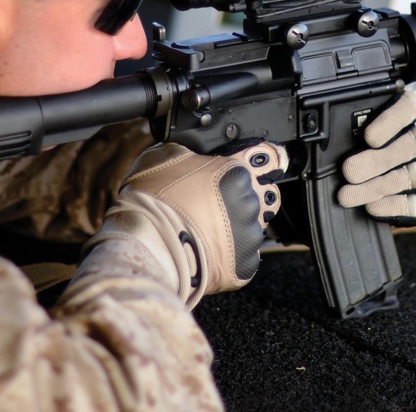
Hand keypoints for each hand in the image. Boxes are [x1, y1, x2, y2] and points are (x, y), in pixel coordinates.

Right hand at [95, 140, 286, 306]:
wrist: (150, 245)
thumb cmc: (153, 201)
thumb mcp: (163, 156)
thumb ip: (188, 151)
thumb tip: (190, 153)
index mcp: (236, 172)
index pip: (266, 159)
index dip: (258, 161)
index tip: (257, 166)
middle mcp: (251, 202)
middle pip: (256, 196)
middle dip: (239, 199)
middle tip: (211, 205)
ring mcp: (250, 235)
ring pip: (250, 228)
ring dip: (232, 229)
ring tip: (201, 231)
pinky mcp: (245, 265)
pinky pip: (242, 257)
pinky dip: (227, 256)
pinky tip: (204, 250)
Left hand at [337, 90, 415, 225]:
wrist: (338, 188)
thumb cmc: (335, 153)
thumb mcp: (328, 138)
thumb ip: (325, 134)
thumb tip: (292, 145)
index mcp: (394, 116)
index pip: (408, 107)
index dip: (394, 119)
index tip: (369, 136)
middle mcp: (409, 140)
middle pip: (409, 144)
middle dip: (377, 160)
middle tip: (349, 170)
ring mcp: (415, 169)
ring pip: (410, 174)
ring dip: (377, 186)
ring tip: (348, 195)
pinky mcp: (414, 197)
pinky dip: (394, 206)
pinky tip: (372, 208)